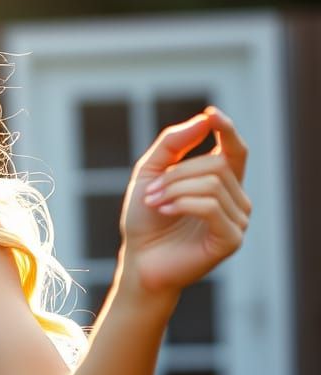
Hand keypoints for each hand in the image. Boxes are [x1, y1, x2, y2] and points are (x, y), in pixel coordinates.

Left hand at [119, 105, 251, 297]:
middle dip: (177, 174)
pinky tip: (164, 212)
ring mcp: (237, 220)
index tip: (211, 114)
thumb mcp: (150, 173)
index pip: (235, 150)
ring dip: (174, 190)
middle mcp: (235, 199)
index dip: (227, 129)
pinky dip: (182, 204)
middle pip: (216, 164)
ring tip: (155, 204)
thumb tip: (205, 118)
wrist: (138, 260)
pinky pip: (211, 206)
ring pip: (212, 184)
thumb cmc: (145, 220)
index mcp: (221, 182)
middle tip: (151, 193)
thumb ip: (173, 144)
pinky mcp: (231, 239)